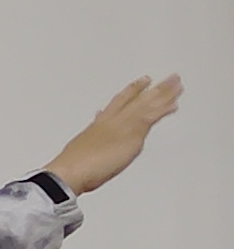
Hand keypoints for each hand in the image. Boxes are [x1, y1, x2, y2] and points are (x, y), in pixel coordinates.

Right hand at [48, 74, 181, 196]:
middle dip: (154, 88)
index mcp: (101, 121)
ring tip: (176, 84)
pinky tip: (174, 104)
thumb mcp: (83, 144)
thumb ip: (95, 132)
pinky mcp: (132, 133)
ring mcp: (123, 124)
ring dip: (163, 93)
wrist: (72, 169)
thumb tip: (98, 119)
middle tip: (170, 78)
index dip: (133, 89)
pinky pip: (151, 117)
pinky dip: (163, 110)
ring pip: (147, 104)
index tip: (144, 81)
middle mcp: (114, 119)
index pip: (120, 100)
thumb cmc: (76, 163)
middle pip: (138, 99)